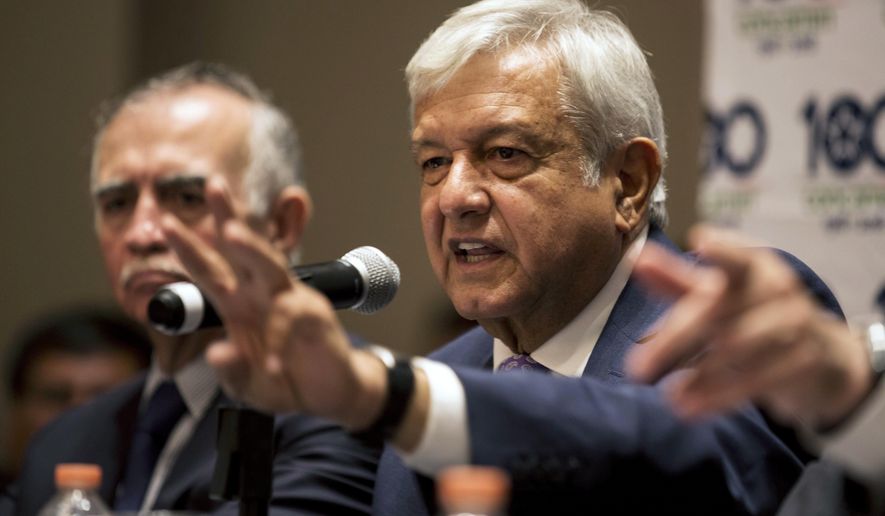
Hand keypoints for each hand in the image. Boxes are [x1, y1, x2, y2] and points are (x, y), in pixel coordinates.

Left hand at [161, 177, 383, 426]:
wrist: (328, 392)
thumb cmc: (283, 381)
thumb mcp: (246, 382)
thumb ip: (231, 369)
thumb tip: (216, 352)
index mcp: (239, 303)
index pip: (209, 269)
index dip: (187, 247)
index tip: (166, 222)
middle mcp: (263, 294)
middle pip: (243, 249)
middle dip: (227, 216)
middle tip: (212, 183)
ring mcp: (292, 302)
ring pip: (271, 267)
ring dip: (252, 249)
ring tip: (233, 234)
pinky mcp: (316, 318)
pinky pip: (294, 323)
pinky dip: (281, 346)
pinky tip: (273, 367)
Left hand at [626, 225, 871, 427]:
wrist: (822, 355)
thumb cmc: (752, 313)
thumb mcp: (717, 294)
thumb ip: (676, 280)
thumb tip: (638, 259)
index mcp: (754, 266)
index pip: (737, 257)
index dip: (723, 250)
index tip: (701, 240)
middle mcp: (778, 289)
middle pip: (719, 311)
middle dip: (675, 340)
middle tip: (636, 369)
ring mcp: (797, 324)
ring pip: (739, 348)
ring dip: (700, 376)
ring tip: (667, 398)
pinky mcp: (805, 360)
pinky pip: (759, 379)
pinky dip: (721, 396)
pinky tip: (692, 408)